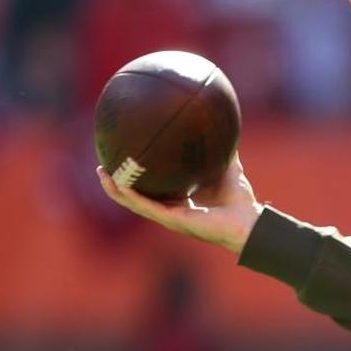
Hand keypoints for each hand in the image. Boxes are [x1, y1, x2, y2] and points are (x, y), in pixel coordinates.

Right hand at [96, 153, 262, 253]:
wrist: (248, 223)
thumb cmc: (240, 202)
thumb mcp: (229, 169)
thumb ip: (225, 152)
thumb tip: (226, 127)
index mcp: (180, 201)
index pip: (152, 190)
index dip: (137, 178)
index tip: (124, 160)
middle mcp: (170, 210)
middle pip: (135, 197)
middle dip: (117, 183)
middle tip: (102, 166)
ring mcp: (169, 217)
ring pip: (134, 203)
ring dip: (116, 189)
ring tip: (102, 173)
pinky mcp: (173, 220)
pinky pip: (146, 207)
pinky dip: (131, 196)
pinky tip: (119, 183)